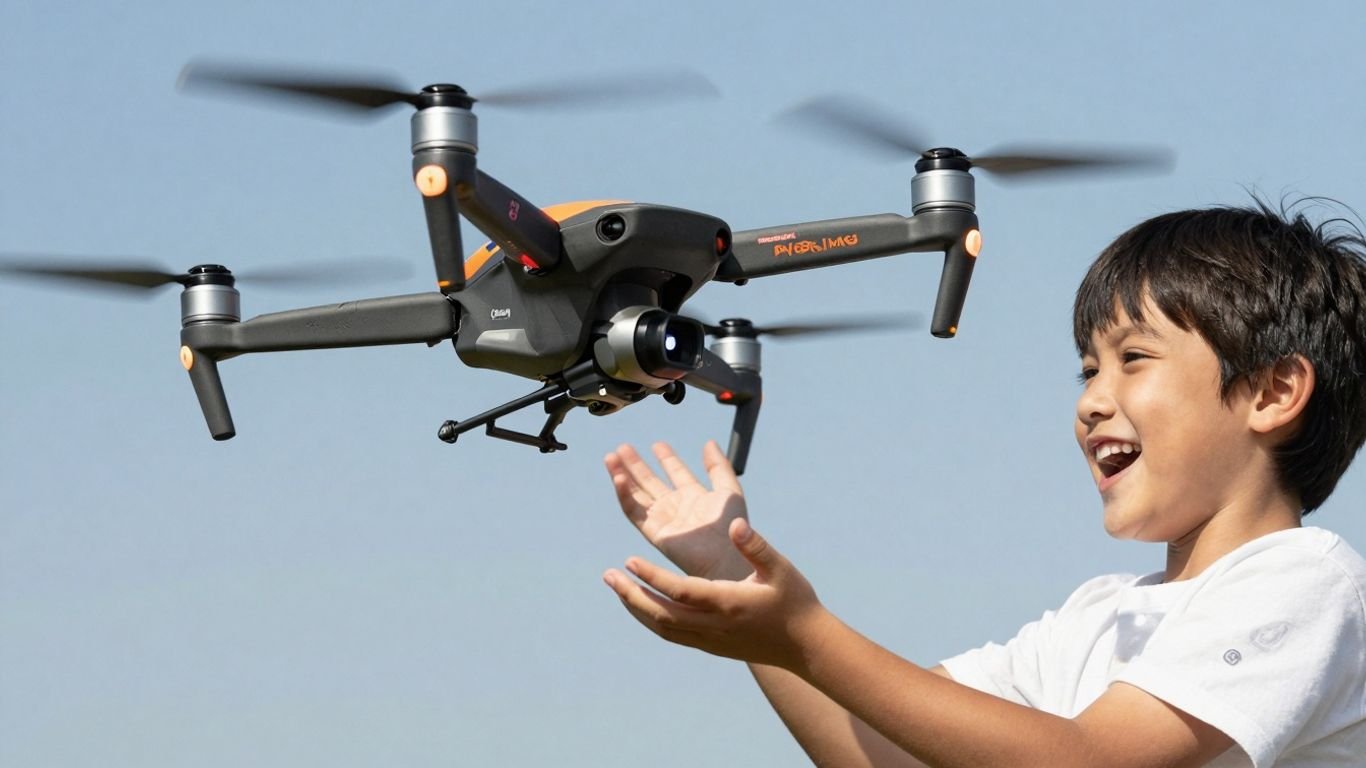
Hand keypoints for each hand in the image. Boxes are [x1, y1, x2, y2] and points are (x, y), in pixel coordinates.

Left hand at [603, 518, 827, 671]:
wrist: (806, 646)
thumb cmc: (794, 601)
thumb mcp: (780, 568)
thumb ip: (756, 545)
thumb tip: (735, 524)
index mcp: (728, 603)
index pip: (680, 591)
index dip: (652, 577)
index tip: (629, 560)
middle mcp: (714, 625)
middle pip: (661, 613)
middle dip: (631, 594)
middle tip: (608, 575)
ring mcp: (711, 640)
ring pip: (663, 628)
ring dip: (637, 607)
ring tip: (618, 588)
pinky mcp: (712, 647)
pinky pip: (673, 635)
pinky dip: (652, 620)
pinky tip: (643, 605)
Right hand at [605, 441, 749, 579]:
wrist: (728, 556)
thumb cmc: (734, 528)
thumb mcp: (729, 490)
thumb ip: (718, 466)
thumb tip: (709, 442)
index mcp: (694, 497)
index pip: (675, 473)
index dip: (666, 458)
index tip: (657, 444)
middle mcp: (676, 507)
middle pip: (650, 482)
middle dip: (636, 465)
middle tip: (622, 447)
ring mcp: (663, 519)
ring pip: (637, 495)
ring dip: (622, 475)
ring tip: (611, 457)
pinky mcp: (654, 532)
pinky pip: (634, 512)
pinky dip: (624, 495)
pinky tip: (619, 478)